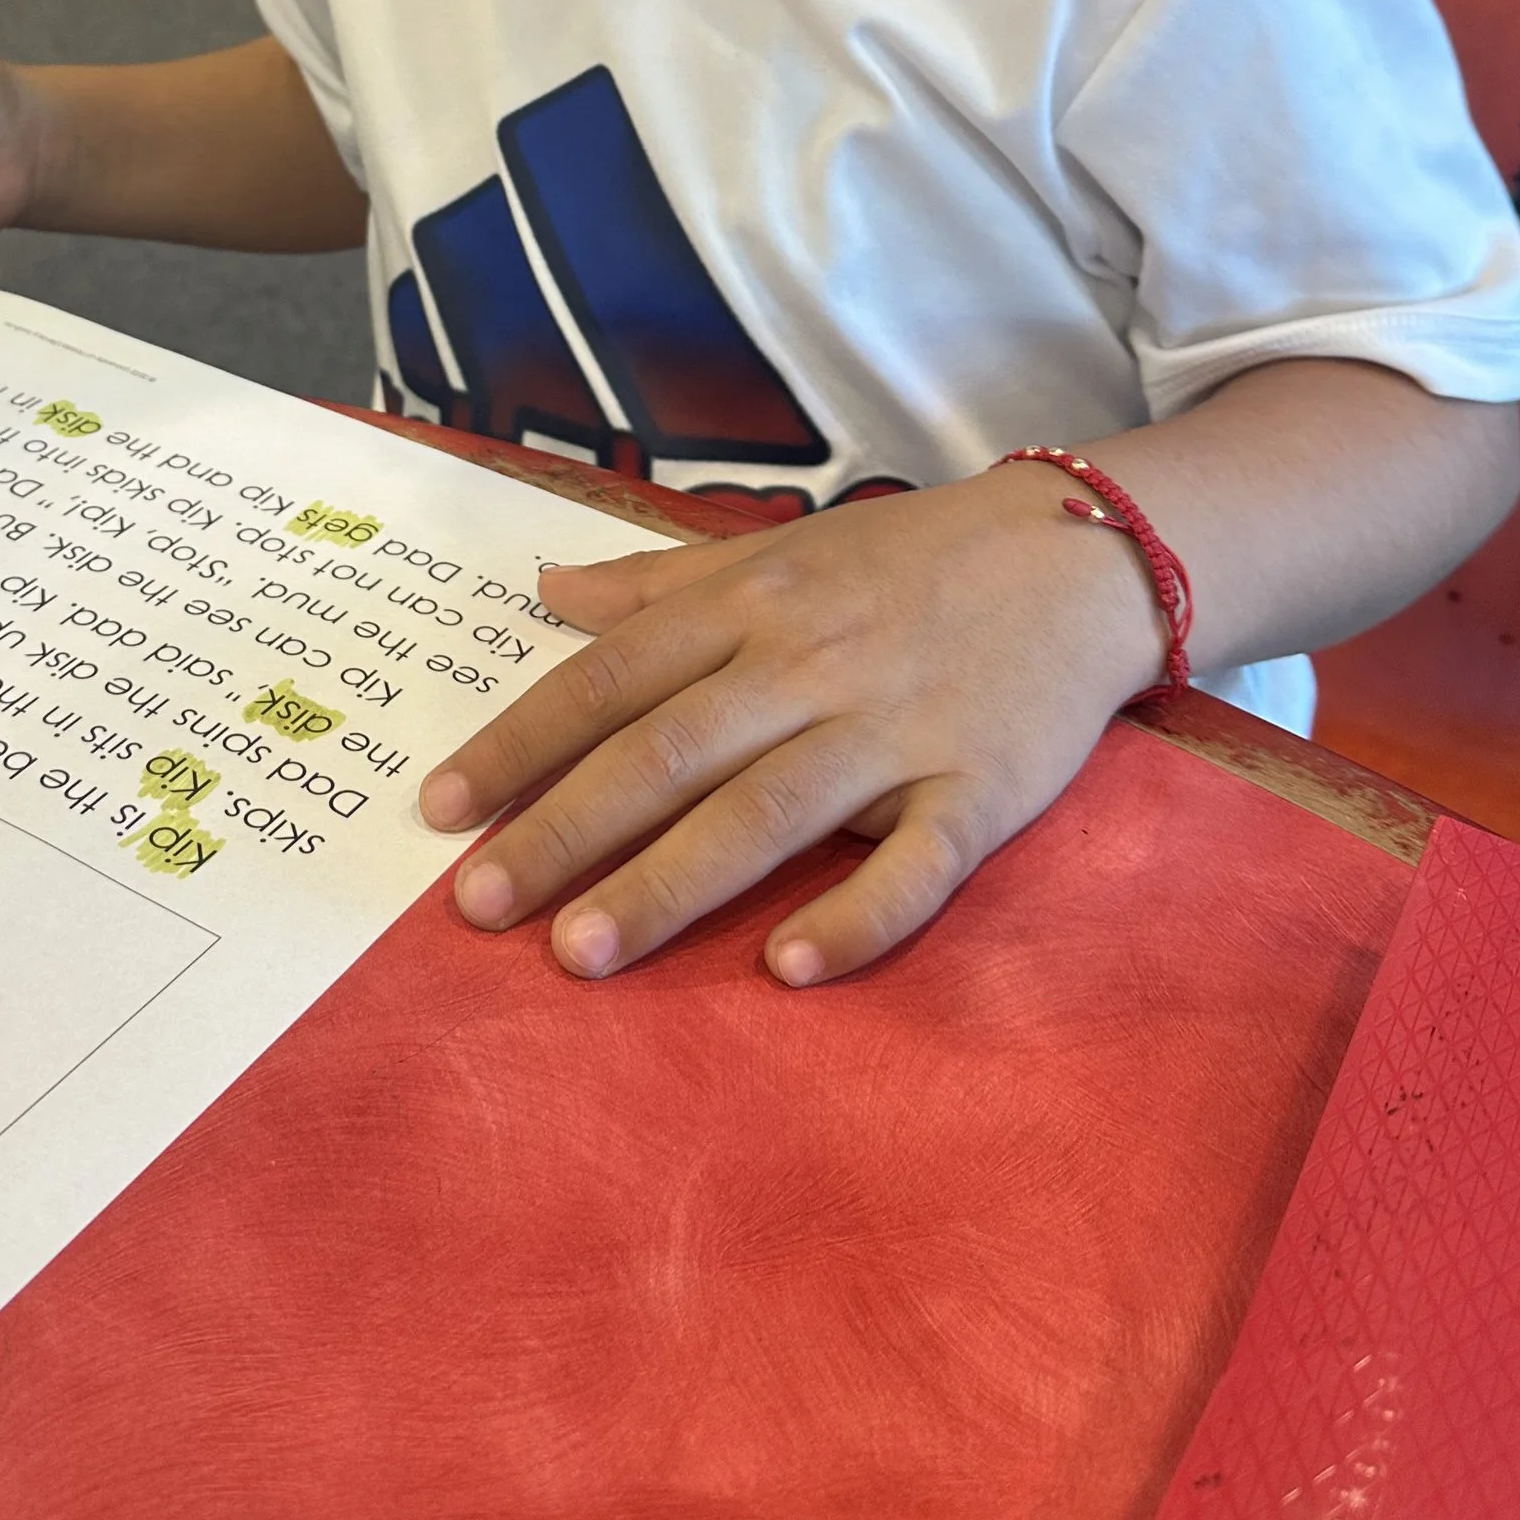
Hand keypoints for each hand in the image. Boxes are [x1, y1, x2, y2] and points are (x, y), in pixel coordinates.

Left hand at [416, 468, 1165, 986]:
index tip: (439, 809)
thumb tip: (543, 591)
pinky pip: (914, 863)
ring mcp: (896, 731)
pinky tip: (787, 968)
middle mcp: (809, 666)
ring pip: (768, 812)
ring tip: (580, 954)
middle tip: (477, 905)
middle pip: (668, 753)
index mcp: (751, 606)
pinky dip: (853, 914)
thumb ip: (658, 584)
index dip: (521, 744)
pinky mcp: (981, 790)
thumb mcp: (775, 550)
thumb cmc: (909, 561)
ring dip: (671, 884)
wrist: (1080, 552)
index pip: (612, 678)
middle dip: (566, 829)